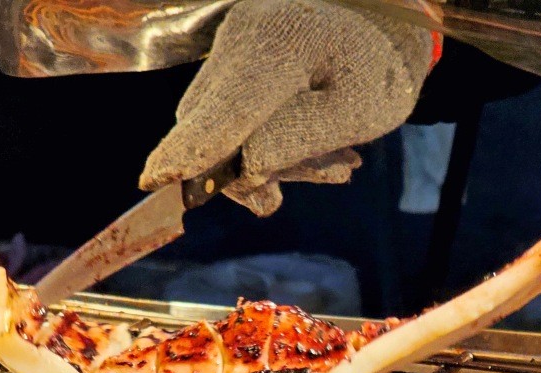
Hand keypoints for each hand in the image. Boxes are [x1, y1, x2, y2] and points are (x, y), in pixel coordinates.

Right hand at [140, 0, 433, 215]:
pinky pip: (235, 113)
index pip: (224, 111)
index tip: (155, 180)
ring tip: (344, 158)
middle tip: (339, 172)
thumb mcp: (359, 113)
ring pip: (223, 125)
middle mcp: (241, 37)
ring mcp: (234, 44)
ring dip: (278, 158)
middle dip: (261, 168)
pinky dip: (274, 140)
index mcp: (276, 45)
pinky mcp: (236, 57)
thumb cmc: (380, 69)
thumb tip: (245, 171)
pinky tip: (328, 145)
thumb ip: (299, 142)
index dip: (192, 151)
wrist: (385, 23)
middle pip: (214, 125)